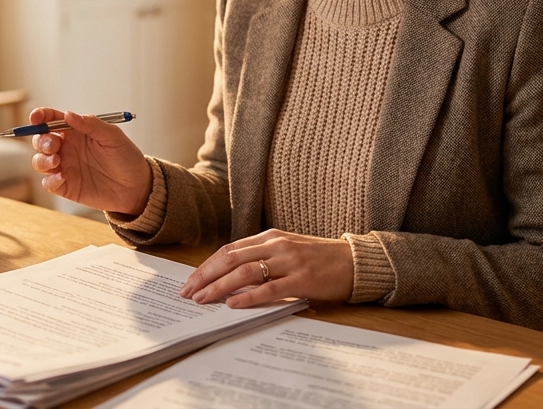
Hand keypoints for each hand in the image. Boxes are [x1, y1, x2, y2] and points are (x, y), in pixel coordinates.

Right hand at [29, 107, 152, 215]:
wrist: (136, 187)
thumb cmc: (126, 157)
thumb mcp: (112, 136)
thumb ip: (90, 124)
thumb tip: (68, 115)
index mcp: (76, 131)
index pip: (52, 119)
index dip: (40, 116)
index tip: (35, 118)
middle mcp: (67, 148)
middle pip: (41, 140)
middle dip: (41, 140)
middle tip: (54, 144)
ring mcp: (65, 167)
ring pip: (39, 161)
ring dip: (42, 160)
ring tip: (56, 161)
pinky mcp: (66, 186)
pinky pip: (48, 183)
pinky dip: (50, 180)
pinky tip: (62, 178)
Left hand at [179, 229, 354, 307]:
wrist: (354, 262)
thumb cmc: (318, 259)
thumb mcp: (287, 251)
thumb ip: (261, 258)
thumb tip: (229, 277)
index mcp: (269, 237)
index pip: (229, 250)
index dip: (207, 265)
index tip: (190, 280)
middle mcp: (276, 245)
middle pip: (230, 259)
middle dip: (205, 276)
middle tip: (188, 292)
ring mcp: (289, 261)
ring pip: (244, 272)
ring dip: (219, 287)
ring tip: (203, 299)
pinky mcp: (302, 279)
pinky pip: (269, 289)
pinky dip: (248, 297)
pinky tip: (233, 305)